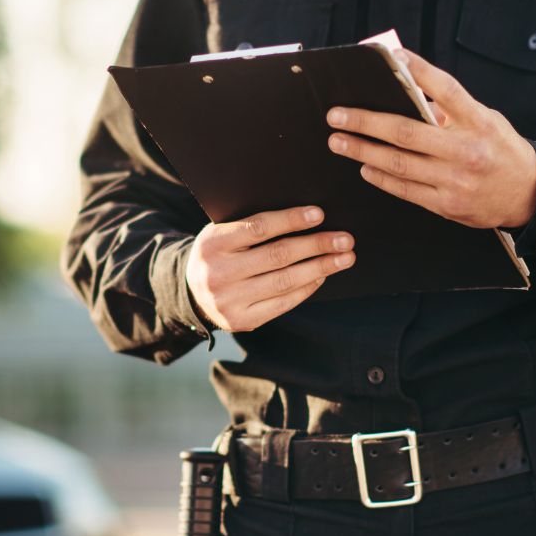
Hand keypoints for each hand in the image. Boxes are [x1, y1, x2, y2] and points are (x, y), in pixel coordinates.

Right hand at [185, 205, 354, 331]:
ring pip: (284, 281)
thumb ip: (251, 225)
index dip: (291, 220)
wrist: (191, 292)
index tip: (319, 214)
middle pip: (277, 256)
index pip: (258, 228)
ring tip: (344, 258)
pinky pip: (282, 303)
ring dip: (320, 268)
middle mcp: (219, 273)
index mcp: (213, 243)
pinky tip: (321, 276)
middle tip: (345, 239)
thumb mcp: (222, 233)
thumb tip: (306, 217)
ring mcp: (229, 301)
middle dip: (317, 246)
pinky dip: (306, 288)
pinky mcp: (242, 320)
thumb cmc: (218, 253)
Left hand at [326, 48, 535, 229]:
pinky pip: (405, 190)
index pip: (446, 89)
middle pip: (406, 132)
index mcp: (478, 122)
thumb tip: (407, 92)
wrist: (529, 195)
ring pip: (399, 164)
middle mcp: (466, 150)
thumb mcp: (486, 120)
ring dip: (363, 151)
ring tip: (339, 141)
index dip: (418, 71)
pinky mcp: (447, 205)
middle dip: (365, 122)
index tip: (391, 57)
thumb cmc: (501, 150)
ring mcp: (455, 180)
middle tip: (337, 115)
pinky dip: (381, 178)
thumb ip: (452, 110)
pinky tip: (364, 167)